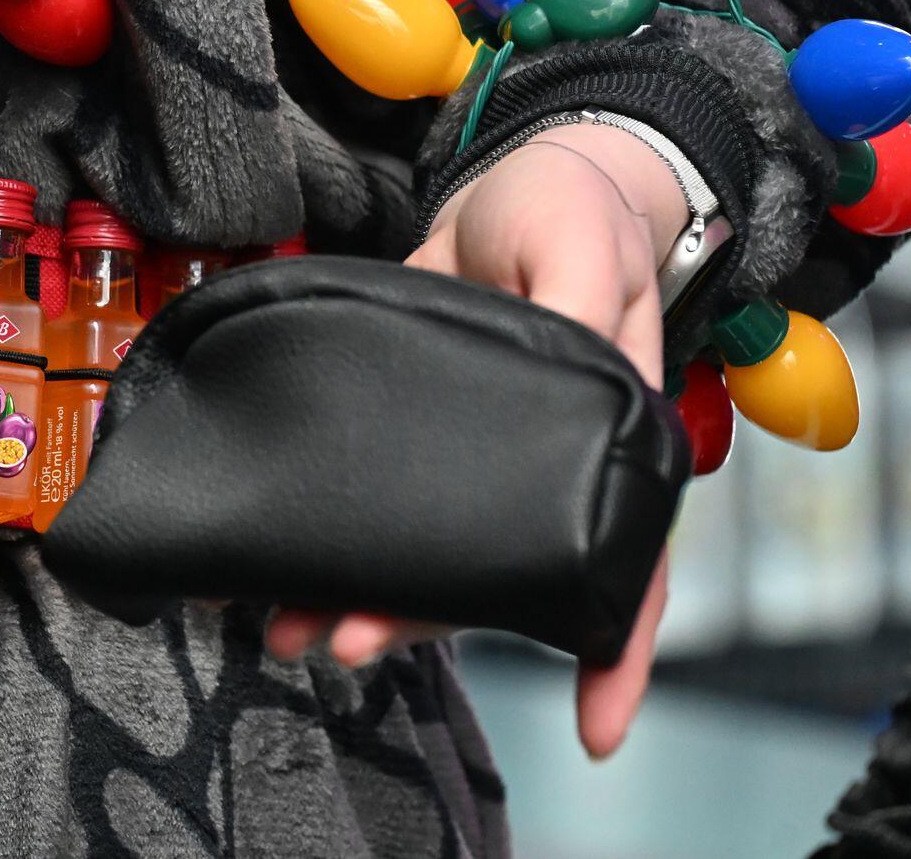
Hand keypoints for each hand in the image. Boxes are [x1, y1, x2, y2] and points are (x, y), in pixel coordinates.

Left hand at [269, 123, 686, 758]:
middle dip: (422, 619)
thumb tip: (567, 348)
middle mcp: (543, 466)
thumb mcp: (581, 245)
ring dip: (363, 593)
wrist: (514, 180)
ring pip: (428, 550)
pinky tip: (282, 560)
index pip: (628, 564)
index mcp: (606, 438)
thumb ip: (576, 304)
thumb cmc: (570, 210)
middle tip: (346, 641)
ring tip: (289, 621)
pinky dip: (334, 532)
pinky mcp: (413, 428)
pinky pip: (378, 495)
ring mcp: (477, 453)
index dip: (617, 648)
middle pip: (496, 574)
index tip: (597, 730)